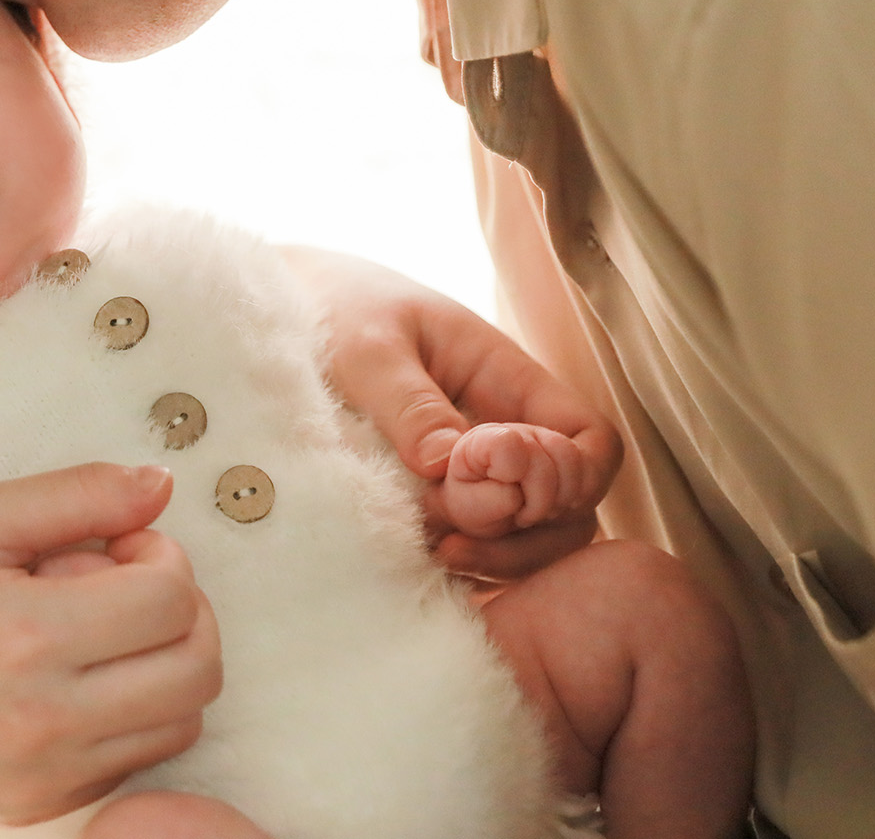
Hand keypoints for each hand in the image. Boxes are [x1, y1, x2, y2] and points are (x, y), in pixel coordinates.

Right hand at [0, 462, 221, 824]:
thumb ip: (73, 495)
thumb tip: (159, 485)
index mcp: (23, 637)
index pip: (172, 597)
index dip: (162, 554)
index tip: (119, 545)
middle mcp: (44, 721)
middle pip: (198, 667)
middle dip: (182, 609)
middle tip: (126, 584)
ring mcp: (47, 776)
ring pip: (183, 719)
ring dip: (165, 663)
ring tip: (96, 632)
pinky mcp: (42, 807)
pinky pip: (138, 759)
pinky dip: (131, 712)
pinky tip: (74, 677)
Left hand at [282, 246, 621, 579]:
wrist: (284, 315)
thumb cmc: (336, 311)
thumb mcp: (368, 348)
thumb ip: (410, 403)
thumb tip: (449, 465)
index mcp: (507, 379)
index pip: (590, 440)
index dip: (566, 474)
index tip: (496, 473)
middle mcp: (506, 432)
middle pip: (572, 505)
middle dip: (529, 529)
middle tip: (457, 529)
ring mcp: (478, 474)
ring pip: (533, 537)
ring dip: (500, 555)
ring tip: (440, 551)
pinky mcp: (440, 504)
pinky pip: (481, 547)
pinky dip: (469, 563)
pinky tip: (425, 559)